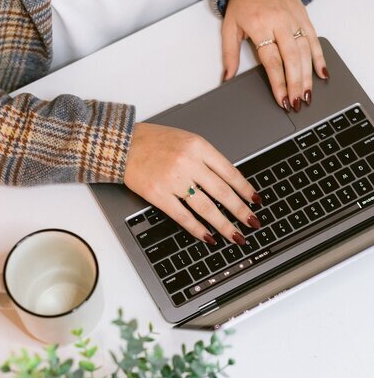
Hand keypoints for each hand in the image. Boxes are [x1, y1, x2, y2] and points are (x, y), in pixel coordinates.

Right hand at [124, 123, 261, 245]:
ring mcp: (174, 180)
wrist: (123, 144)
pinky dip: (198, 229)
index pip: (230, 172)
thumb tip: (228, 182)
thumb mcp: (186, 140)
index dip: (245, 189)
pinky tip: (208, 236)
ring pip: (206, 207)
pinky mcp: (159, 195)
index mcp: (199, 147)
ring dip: (224, 224)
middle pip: (222, 192)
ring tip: (236, 235)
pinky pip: (183, 216)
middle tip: (253, 223)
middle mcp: (189, 163)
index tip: (255, 201)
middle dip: (241, 211)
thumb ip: (206, 158)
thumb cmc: (154, 141)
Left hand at [221, 0, 327, 111]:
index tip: (282, 99)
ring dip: (307, 76)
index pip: (272, 60)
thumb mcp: (229, 26)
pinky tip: (322, 74)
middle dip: (295, 83)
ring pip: (305, 51)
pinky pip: (314, 39)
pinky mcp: (304, 17)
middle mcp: (279, 22)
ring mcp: (294, 19)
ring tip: (307, 95)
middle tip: (297, 102)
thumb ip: (229, 54)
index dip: (278, 82)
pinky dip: (319, 57)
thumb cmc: (244, 2)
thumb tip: (227, 77)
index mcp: (260, 25)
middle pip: (291, 58)